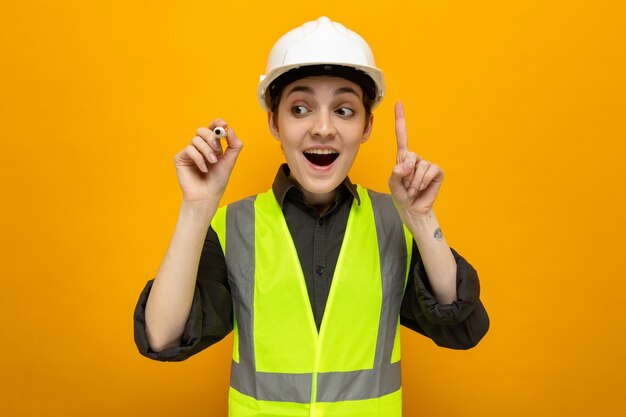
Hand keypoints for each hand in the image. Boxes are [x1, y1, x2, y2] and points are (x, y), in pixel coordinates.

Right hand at [173, 119, 242, 203]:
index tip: (224, 124)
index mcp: (212, 146)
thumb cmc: (218, 181)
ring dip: (206, 151)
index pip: (212, 128)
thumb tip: (230, 129)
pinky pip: (189, 149)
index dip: (217, 123)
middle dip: (211, 138)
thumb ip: (234, 145)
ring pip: (196, 139)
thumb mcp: (230, 161)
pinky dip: (199, 159)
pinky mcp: (181, 158)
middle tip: (218, 150)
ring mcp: (190, 152)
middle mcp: (200, 147)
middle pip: (202, 130)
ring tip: (212, 163)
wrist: (207, 196)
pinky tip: (203, 169)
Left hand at [388, 102, 443, 219]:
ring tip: (413, 189)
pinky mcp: (437, 172)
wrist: (412, 209)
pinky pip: (431, 171)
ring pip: (420, 166)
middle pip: (410, 156)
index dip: (400, 120)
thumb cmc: (401, 195)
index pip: (402, 136)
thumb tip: (408, 164)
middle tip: (406, 186)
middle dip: (406, 175)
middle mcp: (415, 158)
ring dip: (414, 182)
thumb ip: (396, 172)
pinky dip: (424, 181)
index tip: (398, 103)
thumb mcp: (393, 184)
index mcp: (402, 158)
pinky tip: (422, 188)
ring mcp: (426, 164)